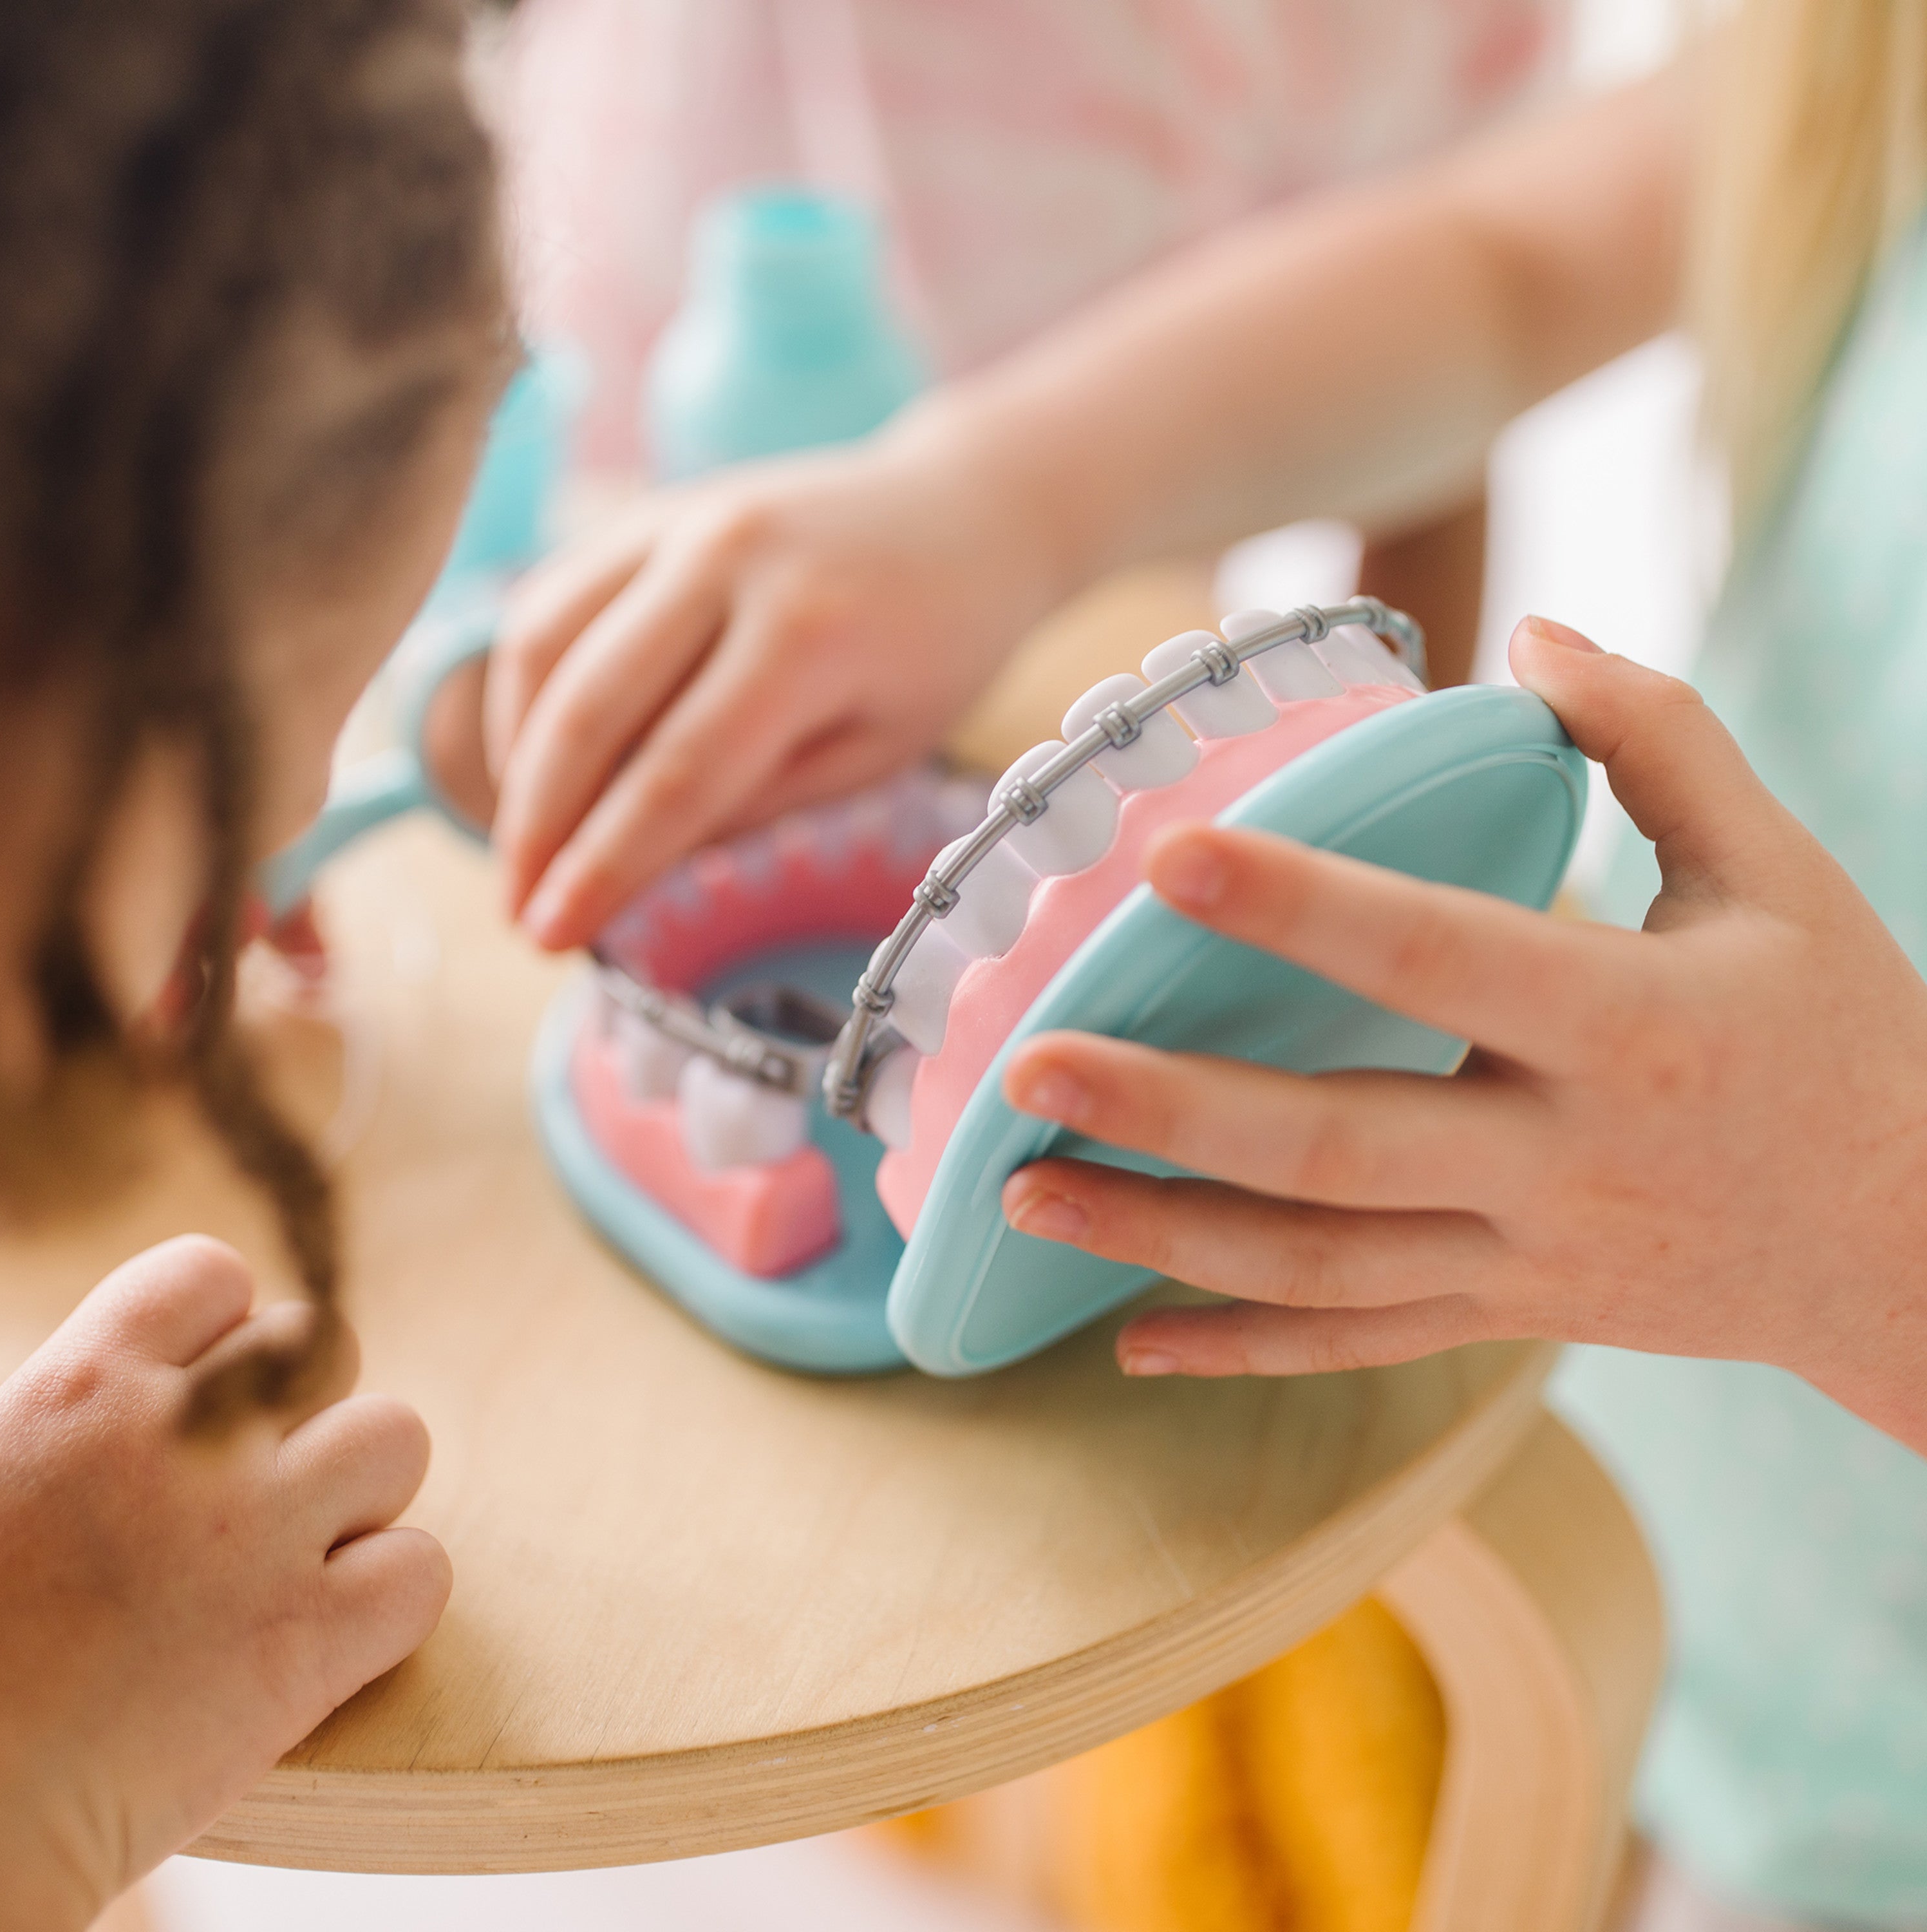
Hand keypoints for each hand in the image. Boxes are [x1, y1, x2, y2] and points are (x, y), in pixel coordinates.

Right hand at [0, 1237, 448, 1928]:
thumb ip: (64, 1426)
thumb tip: (123, 1402)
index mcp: (79, 1388)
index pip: (210, 1277)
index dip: (217, 1340)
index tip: (189, 1407)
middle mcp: (182, 1438)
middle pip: (322, 1346)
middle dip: (299, 1414)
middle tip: (246, 1498)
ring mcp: (254, 1534)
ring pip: (395, 1438)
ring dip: (359, 1496)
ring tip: (292, 1563)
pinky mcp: (306, 1641)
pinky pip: (421, 1570)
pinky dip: (389, 1606)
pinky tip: (325, 1644)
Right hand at [484, 418, 1065, 949]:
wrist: (968, 512)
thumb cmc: (936, 651)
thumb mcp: (878, 752)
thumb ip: (758, 804)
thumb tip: (635, 861)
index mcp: (807, 634)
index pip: (676, 774)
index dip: (603, 866)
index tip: (553, 937)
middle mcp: (727, 559)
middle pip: (589, 712)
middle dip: (537, 829)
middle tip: (519, 915)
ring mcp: (678, 520)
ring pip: (544, 647)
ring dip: (516, 762)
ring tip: (524, 848)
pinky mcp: (648, 512)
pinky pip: (552, 602)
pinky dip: (528, 691)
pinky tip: (538, 763)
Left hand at [1000, 617, 1926, 1455]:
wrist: (1914, 1248)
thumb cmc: (1845, 1038)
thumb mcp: (1782, 875)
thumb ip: (1662, 741)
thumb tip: (1530, 637)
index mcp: (1634, 1027)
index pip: (1443, 959)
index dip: (1305, 910)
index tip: (1171, 858)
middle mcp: (1567, 1162)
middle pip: (1337, 1146)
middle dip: (1170, 1111)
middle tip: (1027, 1066)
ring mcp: (1530, 1260)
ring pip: (1318, 1264)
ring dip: (1160, 1238)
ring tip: (1021, 1192)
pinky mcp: (1510, 1315)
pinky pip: (1358, 1341)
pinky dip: (1241, 1344)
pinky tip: (1128, 1337)